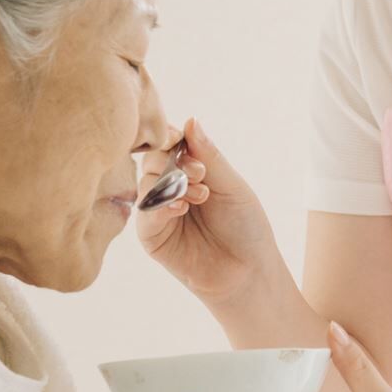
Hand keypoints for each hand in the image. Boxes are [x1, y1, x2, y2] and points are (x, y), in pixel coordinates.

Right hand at [136, 117, 281, 304]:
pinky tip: (181, 208)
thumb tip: (192, 120)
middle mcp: (170, 188)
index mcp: (189, 171)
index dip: (171, 137)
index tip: (183, 140)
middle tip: (201, 173)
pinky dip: (160, 206)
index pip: (169, 143)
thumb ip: (209, 155)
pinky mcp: (151, 237)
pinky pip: (143, 214)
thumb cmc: (246, 227)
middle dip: (174, 160)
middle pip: (151, 158)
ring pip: (145, 182)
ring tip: (201, 195)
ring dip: (172, 183)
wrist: (248, 272)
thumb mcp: (231, 185)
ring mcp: (158, 212)